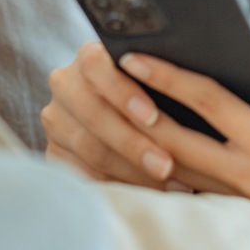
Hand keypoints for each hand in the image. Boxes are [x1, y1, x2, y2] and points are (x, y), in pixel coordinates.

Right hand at [40, 42, 177, 188]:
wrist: (129, 110)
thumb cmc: (161, 90)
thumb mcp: (159, 78)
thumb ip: (167, 77)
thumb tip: (194, 85)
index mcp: (90, 57)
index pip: (96, 67)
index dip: (123, 93)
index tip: (151, 116)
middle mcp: (65, 85)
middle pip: (94, 115)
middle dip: (133, 143)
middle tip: (167, 165)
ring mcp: (57, 120)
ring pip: (91, 148)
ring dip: (132, 169)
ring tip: (169, 184)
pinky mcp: (55, 152)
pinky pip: (85, 172)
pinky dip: (120, 184)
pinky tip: (149, 192)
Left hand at [117, 32, 249, 242]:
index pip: (208, 104)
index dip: (168, 76)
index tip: (133, 55)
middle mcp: (248, 176)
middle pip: (172, 142)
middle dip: (134, 108)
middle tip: (105, 79)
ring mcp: (237, 198)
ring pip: (170, 168)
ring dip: (138, 138)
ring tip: (111, 105)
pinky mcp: (233, 206)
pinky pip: (182, 184)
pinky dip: (155, 163)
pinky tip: (135, 140)